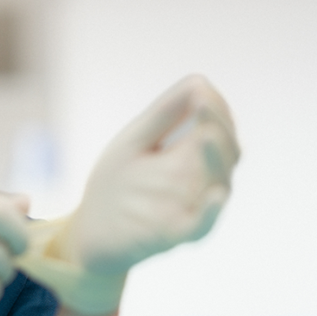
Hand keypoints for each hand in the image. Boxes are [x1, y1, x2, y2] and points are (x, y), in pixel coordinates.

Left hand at [58, 74, 240, 274]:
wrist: (90, 231)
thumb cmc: (117, 183)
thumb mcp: (135, 142)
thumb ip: (163, 115)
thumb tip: (199, 81)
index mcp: (191, 156)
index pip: (218, 129)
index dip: (215, 109)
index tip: (200, 90)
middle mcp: (198, 181)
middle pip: (226, 153)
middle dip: (218, 127)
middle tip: (204, 105)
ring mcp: (190, 207)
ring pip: (217, 183)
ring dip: (214, 158)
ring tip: (204, 135)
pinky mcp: (177, 234)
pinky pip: (202, 225)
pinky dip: (211, 211)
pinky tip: (215, 194)